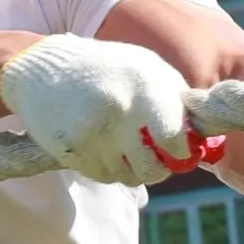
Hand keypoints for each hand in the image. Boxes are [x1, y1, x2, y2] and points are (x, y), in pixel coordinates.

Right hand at [0, 36, 205, 184]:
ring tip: (123, 147)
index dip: (181, 152)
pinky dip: (106, 168)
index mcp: (144, 85)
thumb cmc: (105, 67)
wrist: (41, 66)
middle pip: (152, 168)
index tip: (179, 151)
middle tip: (155, 160)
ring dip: (130, 169)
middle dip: (158, 169)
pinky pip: (101, 176)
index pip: (175, 139)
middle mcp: (119, 109)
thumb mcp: (144, 67)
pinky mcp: (69, 148)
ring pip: (126, 177)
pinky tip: (100, 146)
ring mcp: (92, 131)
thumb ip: (175, 98)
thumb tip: (203, 139)